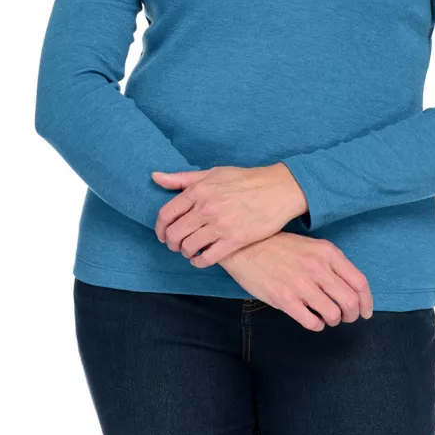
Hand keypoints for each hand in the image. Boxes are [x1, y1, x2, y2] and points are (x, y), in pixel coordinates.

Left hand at [152, 163, 305, 266]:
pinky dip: (199, 262)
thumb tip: (155, 177)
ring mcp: (220, 225)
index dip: (160, 227)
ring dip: (185, 252)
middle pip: (175, 233)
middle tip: (175, 245)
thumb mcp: (212, 173)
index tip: (163, 234)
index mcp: (199, 190)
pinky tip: (200, 259)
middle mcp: (206, 208)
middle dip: (171, 243)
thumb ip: (182, 178)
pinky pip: (208, 258)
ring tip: (190, 250)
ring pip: (189, 247)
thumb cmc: (245, 179)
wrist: (278, 189)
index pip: (166, 213)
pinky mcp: (235, 240)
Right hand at [219, 231, 373, 330]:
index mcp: (327, 252)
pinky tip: (311, 318)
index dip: (367, 302)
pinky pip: (313, 323)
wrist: (247, 247)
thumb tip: (350, 289)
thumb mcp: (311, 246)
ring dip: (333, 320)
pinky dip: (317, 325)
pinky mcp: (285, 299)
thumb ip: (332, 264)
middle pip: (350, 301)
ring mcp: (301, 284)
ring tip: (326, 316)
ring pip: (333, 314)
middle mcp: (318, 267)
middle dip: (352, 315)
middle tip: (346, 317)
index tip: (366, 311)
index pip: (359, 282)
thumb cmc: (280, 247)